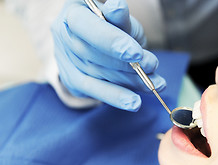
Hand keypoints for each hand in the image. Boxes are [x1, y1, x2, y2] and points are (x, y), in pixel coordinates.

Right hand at [51, 0, 165, 110]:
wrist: (101, 39)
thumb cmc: (113, 24)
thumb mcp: (120, 18)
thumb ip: (120, 18)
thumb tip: (118, 8)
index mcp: (72, 13)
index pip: (87, 27)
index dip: (111, 41)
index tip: (136, 53)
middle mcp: (62, 36)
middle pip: (91, 55)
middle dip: (125, 64)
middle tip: (152, 66)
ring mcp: (64, 60)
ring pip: (96, 76)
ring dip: (128, 82)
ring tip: (155, 84)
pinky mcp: (72, 80)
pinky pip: (94, 92)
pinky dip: (117, 97)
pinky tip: (134, 102)